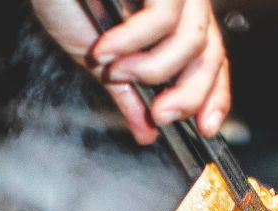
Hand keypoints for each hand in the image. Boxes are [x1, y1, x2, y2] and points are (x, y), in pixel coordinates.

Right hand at [31, 0, 230, 144]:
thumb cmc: (63, 1)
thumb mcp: (100, 58)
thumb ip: (127, 93)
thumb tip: (145, 130)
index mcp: (172, 17)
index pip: (211, 59)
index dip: (214, 95)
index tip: (204, 128)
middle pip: (210, 53)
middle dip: (188, 96)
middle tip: (160, 115)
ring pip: (192, 39)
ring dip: (152, 70)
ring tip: (117, 70)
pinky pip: (163, 16)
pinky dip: (134, 42)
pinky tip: (107, 48)